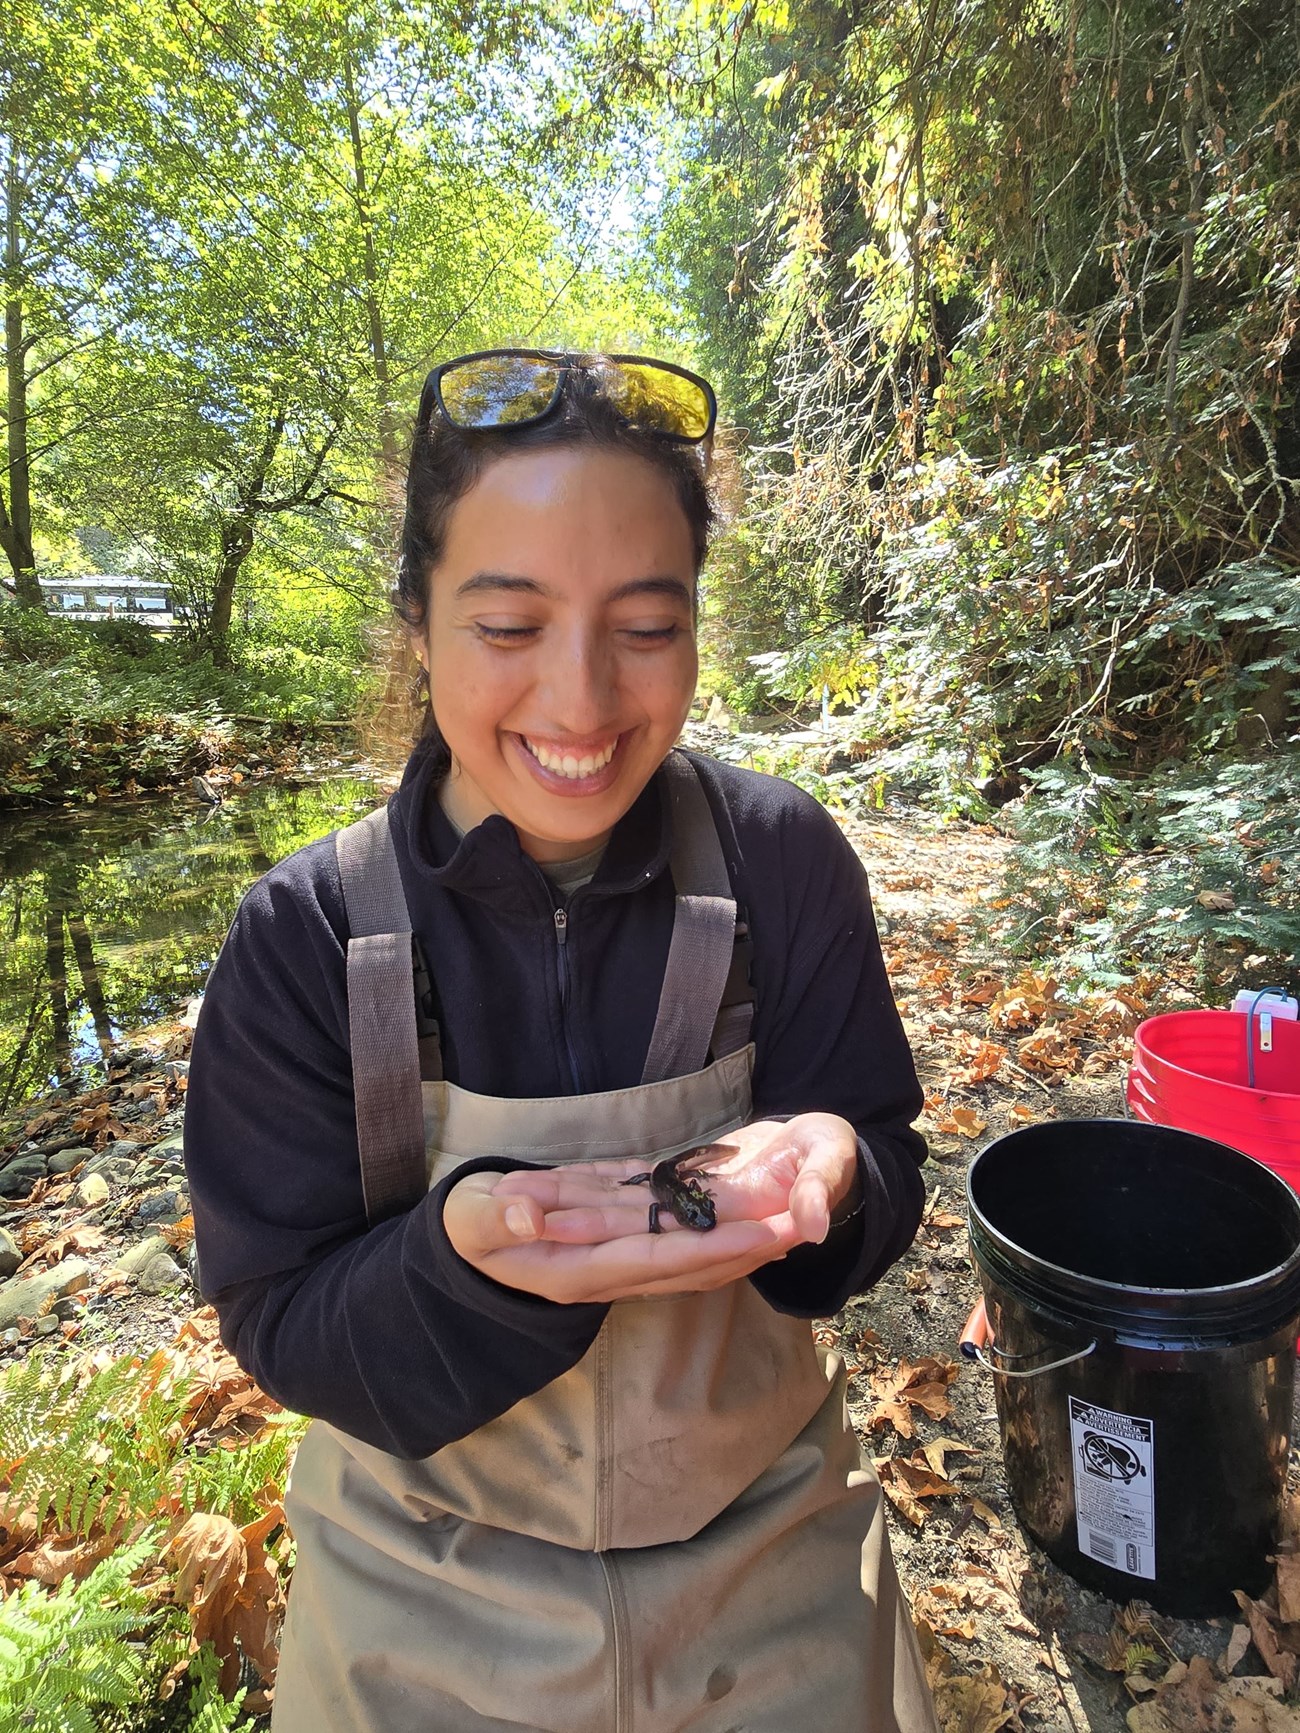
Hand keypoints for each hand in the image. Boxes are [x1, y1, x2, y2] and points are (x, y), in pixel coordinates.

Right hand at [441, 1113, 861, 1304]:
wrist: (465, 1245)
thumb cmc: (466, 1228)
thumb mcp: (468, 1219)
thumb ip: (496, 1216)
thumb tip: (530, 1216)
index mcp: (573, 1271)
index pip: (654, 1260)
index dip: (709, 1247)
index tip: (761, 1232)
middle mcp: (606, 1276)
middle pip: (688, 1268)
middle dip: (746, 1248)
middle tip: (802, 1223)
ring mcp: (617, 1265)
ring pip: (691, 1263)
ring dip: (743, 1246)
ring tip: (794, 1222)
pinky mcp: (621, 1247)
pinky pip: (678, 1247)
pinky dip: (718, 1236)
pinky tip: (753, 1223)